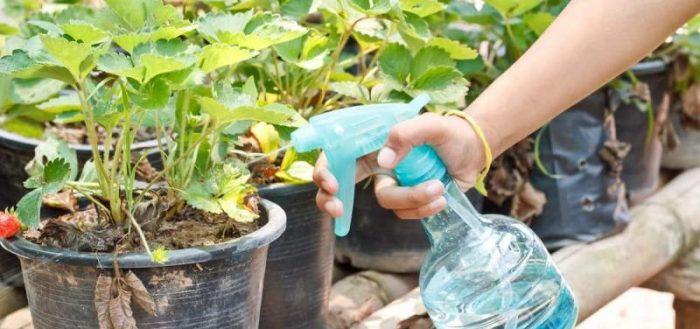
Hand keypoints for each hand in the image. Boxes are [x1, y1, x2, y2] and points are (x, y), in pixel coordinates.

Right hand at [313, 112, 485, 218]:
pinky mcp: (410, 201)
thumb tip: (384, 162)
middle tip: (338, 211)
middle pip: (339, 190)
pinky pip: (406, 213)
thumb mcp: (429, 125)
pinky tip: (441, 196)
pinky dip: (424, 207)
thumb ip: (405, 134)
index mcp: (372, 144)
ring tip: (438, 188)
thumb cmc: (449, 133)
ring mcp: (393, 185)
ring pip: (385, 202)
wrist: (475, 150)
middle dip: (332, 202)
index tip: (333, 185)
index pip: (336, 157)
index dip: (325, 172)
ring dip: (412, 199)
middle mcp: (377, 166)